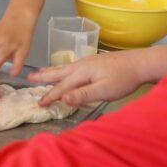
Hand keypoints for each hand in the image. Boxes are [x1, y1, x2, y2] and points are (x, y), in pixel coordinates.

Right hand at [27, 50, 144, 106]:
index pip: (61, 87)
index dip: (50, 96)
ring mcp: (86, 63)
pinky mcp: (92, 63)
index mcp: (81, 73)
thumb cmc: (123, 79)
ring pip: (63, 68)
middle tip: (28, 78)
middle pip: (57, 72)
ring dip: (50, 71)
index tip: (38, 104)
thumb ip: (83, 95)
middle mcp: (80, 66)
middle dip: (43, 77)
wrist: (139, 63)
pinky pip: (69, 66)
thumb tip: (63, 98)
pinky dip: (60, 69)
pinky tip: (63, 70)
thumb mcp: (104, 90)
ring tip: (39, 71)